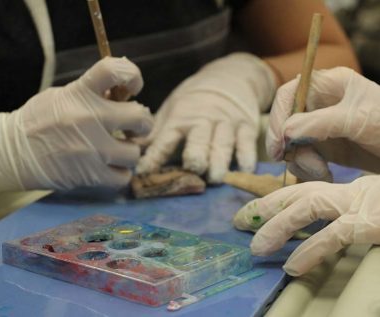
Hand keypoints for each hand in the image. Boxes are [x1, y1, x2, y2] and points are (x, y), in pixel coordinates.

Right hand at [0, 57, 152, 192]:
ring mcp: (92, 150)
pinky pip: (124, 177)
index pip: (114, 70)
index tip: (134, 87)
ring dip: (128, 152)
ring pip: (135, 152)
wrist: (12, 154)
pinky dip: (120, 173)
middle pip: (141, 117)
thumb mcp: (63, 96)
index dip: (132, 75)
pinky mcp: (91, 175)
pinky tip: (110, 167)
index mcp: (80, 93)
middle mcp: (90, 119)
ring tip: (116, 150)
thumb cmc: (41, 121)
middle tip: (133, 127)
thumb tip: (125, 94)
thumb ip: (93, 94)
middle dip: (142, 123)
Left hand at [136, 53, 275, 182]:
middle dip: (196, 153)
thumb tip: (131, 150)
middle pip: (200, 139)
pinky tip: (246, 171)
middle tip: (193, 167)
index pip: (166, 139)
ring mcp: (227, 124)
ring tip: (217, 178)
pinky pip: (248, 143)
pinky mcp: (247, 126)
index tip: (143, 172)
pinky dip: (247, 156)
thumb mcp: (172, 109)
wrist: (230, 77)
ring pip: (224, 143)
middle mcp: (204, 120)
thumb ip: (157, 133)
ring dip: (220, 160)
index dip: (155, 156)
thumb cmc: (195, 100)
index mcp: (181, 118)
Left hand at [235, 150, 379, 275]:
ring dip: (277, 229)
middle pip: (295, 195)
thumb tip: (347, 224)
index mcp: (350, 190)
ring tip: (256, 248)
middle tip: (239, 221)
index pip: (305, 191)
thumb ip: (361, 212)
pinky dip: (309, 251)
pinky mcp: (366, 222)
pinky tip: (292, 266)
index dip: (278, 199)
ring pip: (304, 211)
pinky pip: (331, 237)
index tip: (258, 210)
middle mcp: (347, 192)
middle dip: (264, 208)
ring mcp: (355, 204)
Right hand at [266, 67, 379, 179]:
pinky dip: (308, 168)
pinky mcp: (325, 146)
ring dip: (300, 160)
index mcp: (329, 85)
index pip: (289, 94)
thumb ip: (320, 123)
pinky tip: (324, 174)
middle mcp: (320, 104)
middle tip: (292, 161)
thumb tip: (285, 130)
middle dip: (289, 144)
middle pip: (286, 121)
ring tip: (320, 170)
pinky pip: (303, 157)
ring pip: (292, 143)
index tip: (278, 144)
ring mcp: (321, 126)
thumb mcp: (358, 120)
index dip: (277, 117)